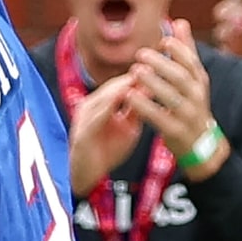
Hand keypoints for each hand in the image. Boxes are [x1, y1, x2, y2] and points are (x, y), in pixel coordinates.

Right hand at [66, 73, 141, 196]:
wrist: (88, 175)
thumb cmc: (107, 152)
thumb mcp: (128, 128)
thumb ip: (137, 111)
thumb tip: (152, 91)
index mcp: (101, 105)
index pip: (121, 85)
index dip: (139, 76)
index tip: (159, 66)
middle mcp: (90, 107)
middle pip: (113, 86)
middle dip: (132, 76)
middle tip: (152, 65)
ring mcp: (84, 118)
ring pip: (105, 96)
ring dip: (122, 86)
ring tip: (140, 76)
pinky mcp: (82, 131)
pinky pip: (98, 114)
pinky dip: (111, 104)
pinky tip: (124, 96)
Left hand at [127, 20, 216, 163]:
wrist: (199, 144)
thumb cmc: (190, 106)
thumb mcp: (192, 79)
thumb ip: (185, 52)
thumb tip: (180, 22)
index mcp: (199, 81)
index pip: (192, 61)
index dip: (179, 49)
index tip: (162, 40)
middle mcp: (197, 95)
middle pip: (180, 76)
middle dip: (162, 63)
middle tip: (140, 54)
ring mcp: (188, 114)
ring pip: (171, 96)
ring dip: (153, 82)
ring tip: (135, 71)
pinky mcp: (176, 130)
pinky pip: (159, 117)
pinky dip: (145, 106)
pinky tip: (130, 96)